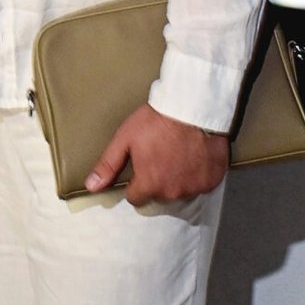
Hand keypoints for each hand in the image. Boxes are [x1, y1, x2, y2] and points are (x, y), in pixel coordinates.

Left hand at [84, 102, 227, 207]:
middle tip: (161, 155)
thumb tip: (92, 186)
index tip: (141, 167)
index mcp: (150, 184)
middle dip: (157, 180)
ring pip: (180, 191)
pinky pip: (201, 184)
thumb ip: (108, 165)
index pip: (136, 198)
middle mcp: (173, 192)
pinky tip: (194, 156)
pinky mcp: (212, 180)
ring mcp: (195, 188)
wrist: (194, 106)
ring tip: (178, 154)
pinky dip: (197, 174)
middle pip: (159, 195)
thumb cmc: (157, 120)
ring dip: (178, 179)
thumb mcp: (125, 138)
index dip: (136, 183)